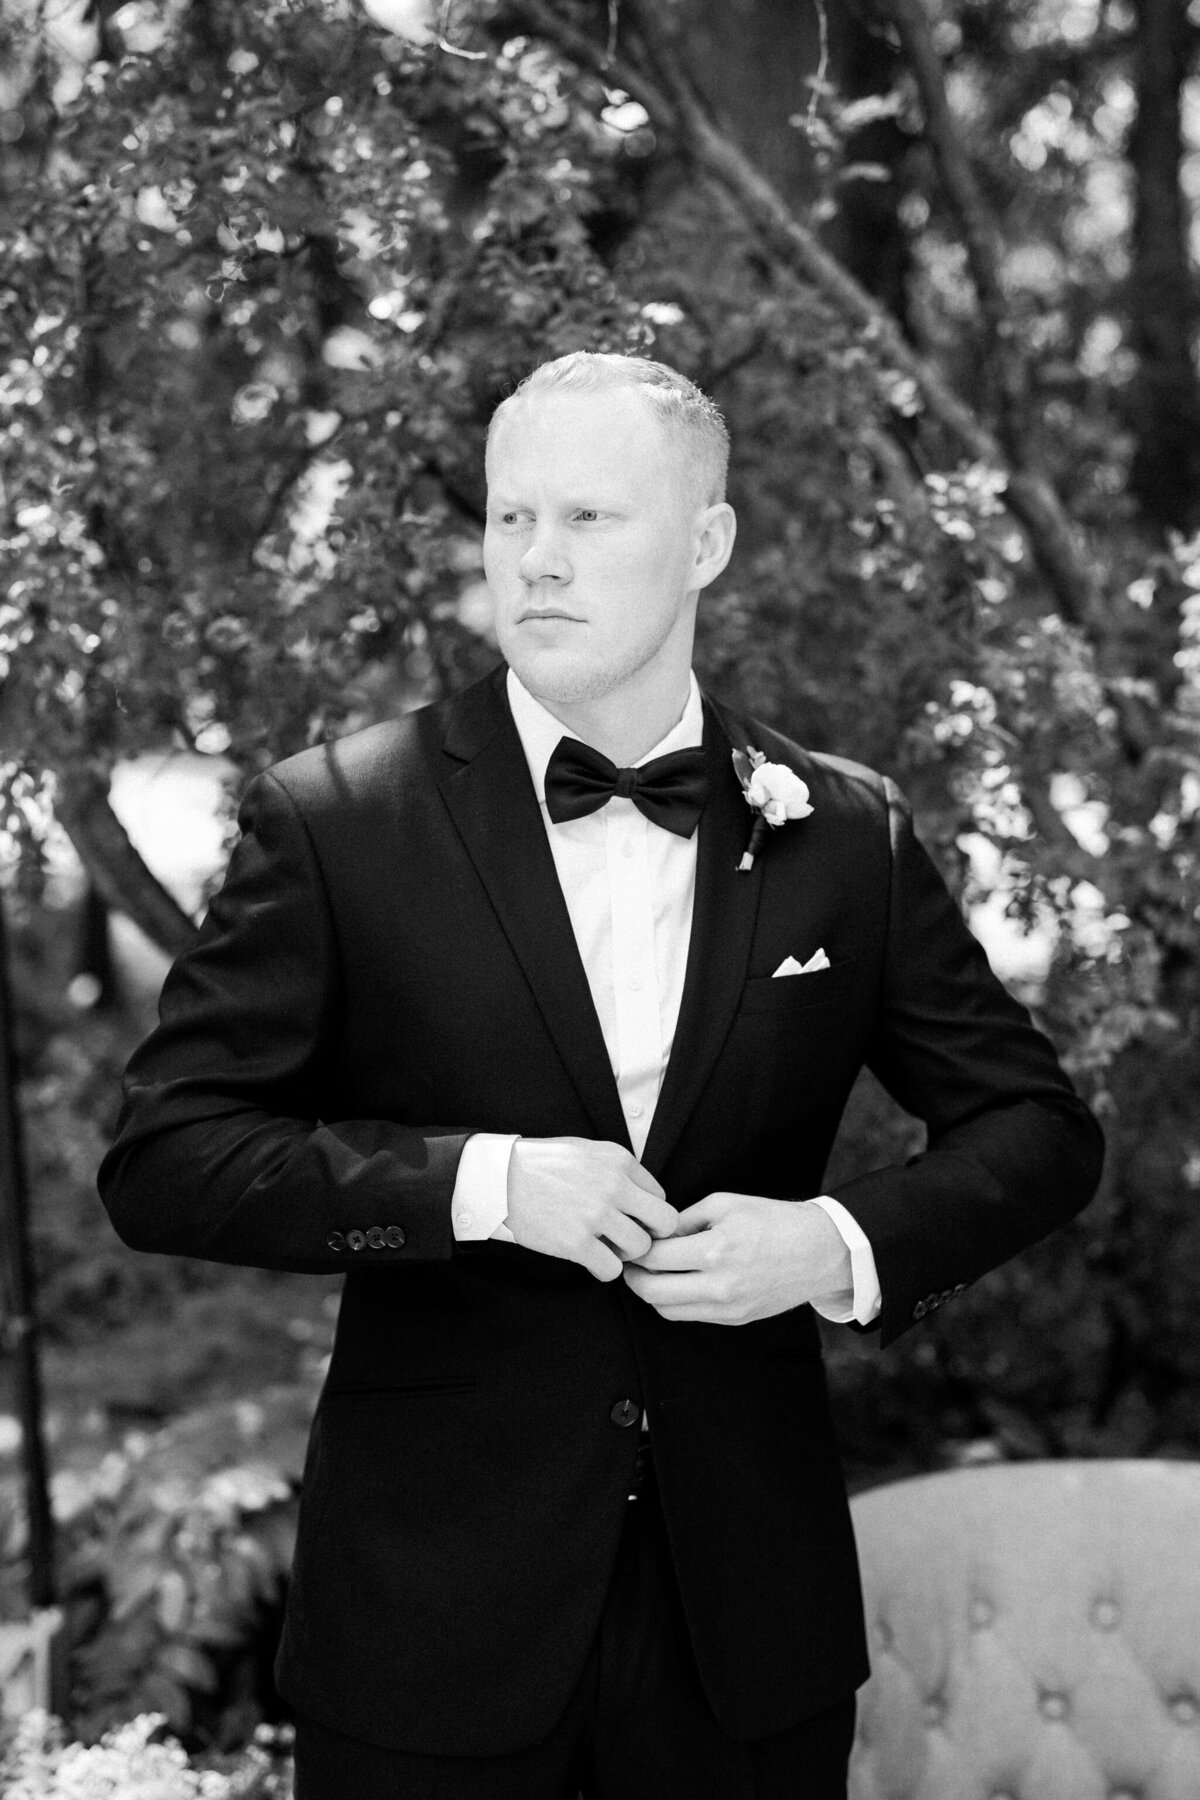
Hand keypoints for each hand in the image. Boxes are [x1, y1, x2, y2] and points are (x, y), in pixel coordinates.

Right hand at [505, 1137, 676, 1280]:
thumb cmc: (542, 1164)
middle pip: (664, 1223)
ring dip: (624, 1254)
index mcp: (619, 1160)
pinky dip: (603, 1270)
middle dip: (650, 1235)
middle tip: (629, 1238)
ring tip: (604, 1247)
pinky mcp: (575, 1242)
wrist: (500, 1178)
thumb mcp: (587, 1150)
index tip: (630, 1220)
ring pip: (640, 1248)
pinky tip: (590, 1259)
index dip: (646, 1213)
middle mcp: (614, 1185)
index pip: (659, 1196)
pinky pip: (611, 1270)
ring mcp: (595, 1215)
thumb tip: (644, 1198)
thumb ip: (619, 1169)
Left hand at [622, 1192, 852, 1323]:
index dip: (637, 1249)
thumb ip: (685, 1219)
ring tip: (650, 1272)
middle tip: (630, 1261)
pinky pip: (690, 1316)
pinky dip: (675, 1302)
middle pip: (652, 1292)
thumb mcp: (726, 1203)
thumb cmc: (775, 1221)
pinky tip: (676, 1282)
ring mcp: (728, 1308)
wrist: (819, 1252)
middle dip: (633, 1276)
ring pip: (667, 1310)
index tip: (632, 1241)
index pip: (655, 1258)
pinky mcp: (734, 1320)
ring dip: (651, 1292)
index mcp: (716, 1250)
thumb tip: (656, 1233)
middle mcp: (719, 1285)